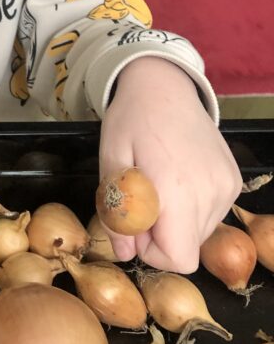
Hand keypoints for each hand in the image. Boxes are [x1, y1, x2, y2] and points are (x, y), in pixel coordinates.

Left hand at [99, 56, 241, 272]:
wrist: (165, 85)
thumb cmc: (131, 120)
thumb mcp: (110, 163)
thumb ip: (116, 213)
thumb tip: (124, 253)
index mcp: (176, 189)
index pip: (179, 258)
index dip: (152, 253)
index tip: (135, 225)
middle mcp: (209, 192)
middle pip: (188, 248)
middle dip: (160, 236)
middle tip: (140, 201)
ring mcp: (227, 186)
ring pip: (200, 233)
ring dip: (176, 222)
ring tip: (158, 185)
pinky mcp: (234, 180)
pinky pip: (213, 214)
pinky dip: (192, 207)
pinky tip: (176, 177)